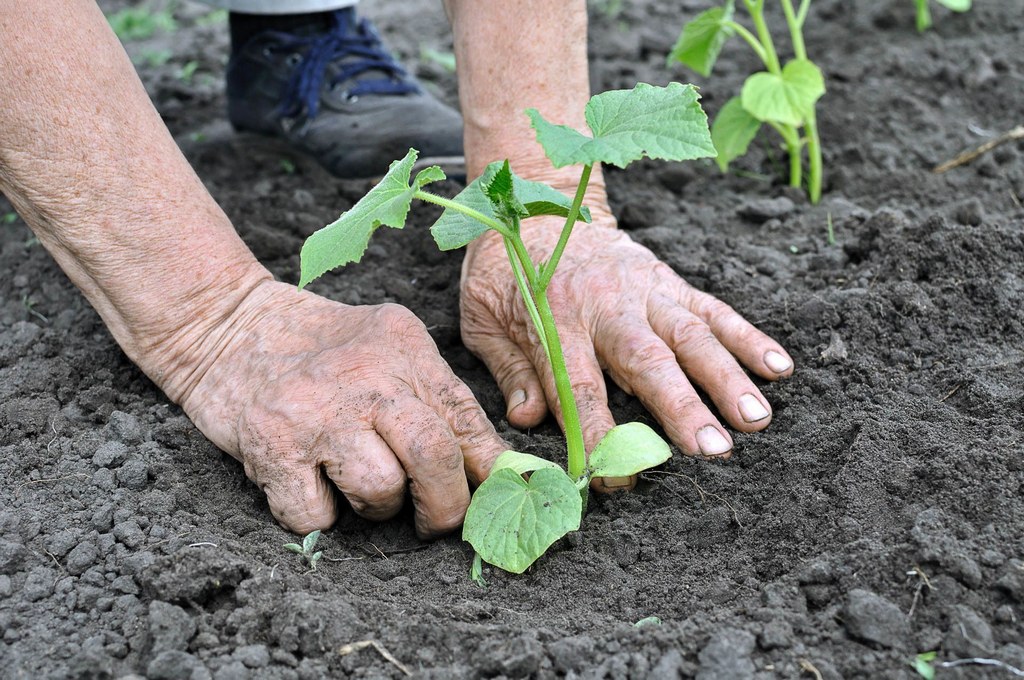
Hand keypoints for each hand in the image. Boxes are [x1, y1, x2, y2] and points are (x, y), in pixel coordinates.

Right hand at [173, 281, 503, 536]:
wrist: (227, 326)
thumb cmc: (320, 349)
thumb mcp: (388, 348)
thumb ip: (436, 398)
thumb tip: (493, 467)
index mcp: (404, 349)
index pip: (465, 418)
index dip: (489, 469)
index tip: (494, 496)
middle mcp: (365, 377)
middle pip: (433, 457)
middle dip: (445, 506)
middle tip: (436, 519)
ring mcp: (317, 413)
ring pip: (380, 491)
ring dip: (376, 507)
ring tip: (356, 482)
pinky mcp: (272, 447)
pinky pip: (316, 516)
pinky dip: (319, 516)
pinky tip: (310, 484)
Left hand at [460, 212, 793, 486]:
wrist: (535, 205)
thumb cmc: (505, 272)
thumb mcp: (483, 319)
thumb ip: (509, 370)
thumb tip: (528, 420)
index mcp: (554, 318)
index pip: (579, 387)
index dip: (598, 434)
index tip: (615, 477)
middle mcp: (606, 303)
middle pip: (648, 361)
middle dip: (683, 407)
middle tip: (714, 450)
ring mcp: (644, 290)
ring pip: (692, 335)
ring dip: (727, 378)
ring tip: (757, 419)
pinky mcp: (669, 280)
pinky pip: (713, 309)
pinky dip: (748, 337)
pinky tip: (779, 367)